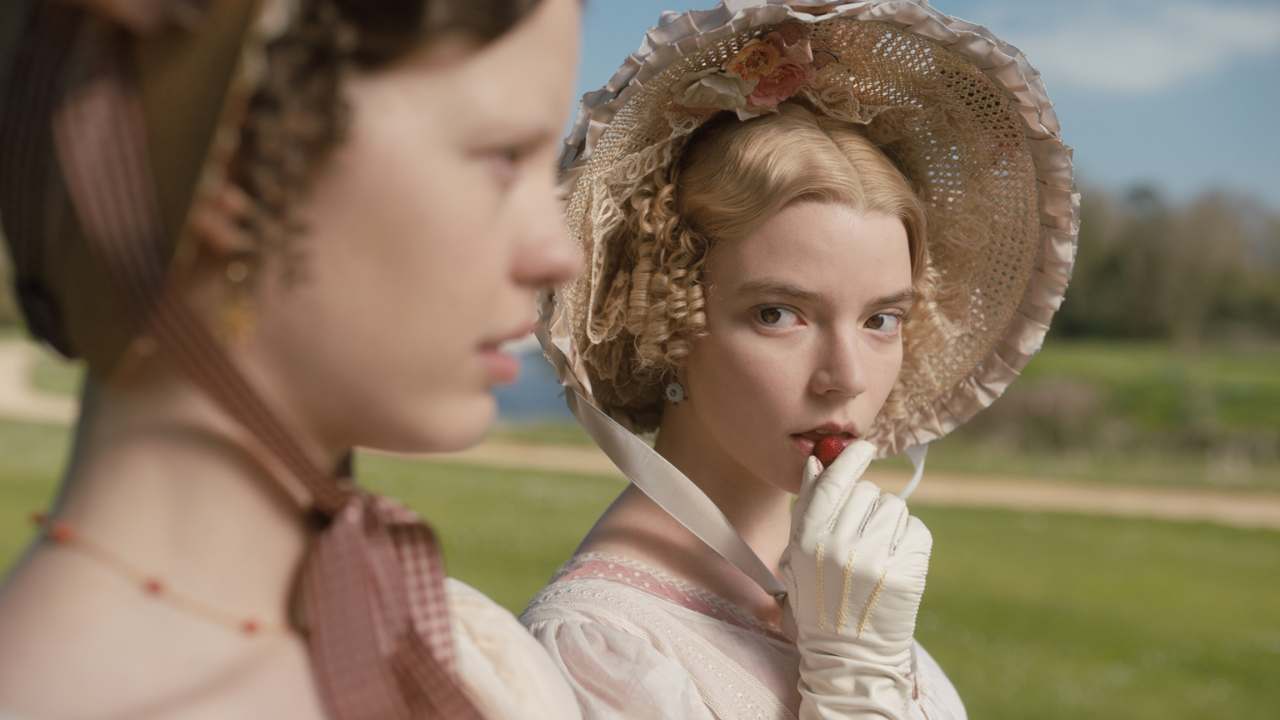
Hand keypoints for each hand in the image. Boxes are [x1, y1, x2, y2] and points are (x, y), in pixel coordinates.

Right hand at [779, 440, 932, 718]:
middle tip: (864, 533)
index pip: (833, 482)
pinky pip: (917, 530)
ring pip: (895, 507)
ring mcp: (873, 560)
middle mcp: (838, 546)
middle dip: (869, 505)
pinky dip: (911, 540)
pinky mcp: (905, 573)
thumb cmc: (820, 601)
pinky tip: (897, 562)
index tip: (864, 447)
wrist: (849, 655)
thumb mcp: (798, 556)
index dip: (851, 459)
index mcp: (808, 540)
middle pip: (867, 492)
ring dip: (891, 522)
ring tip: (879, 552)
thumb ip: (807, 509)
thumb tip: (816, 462)